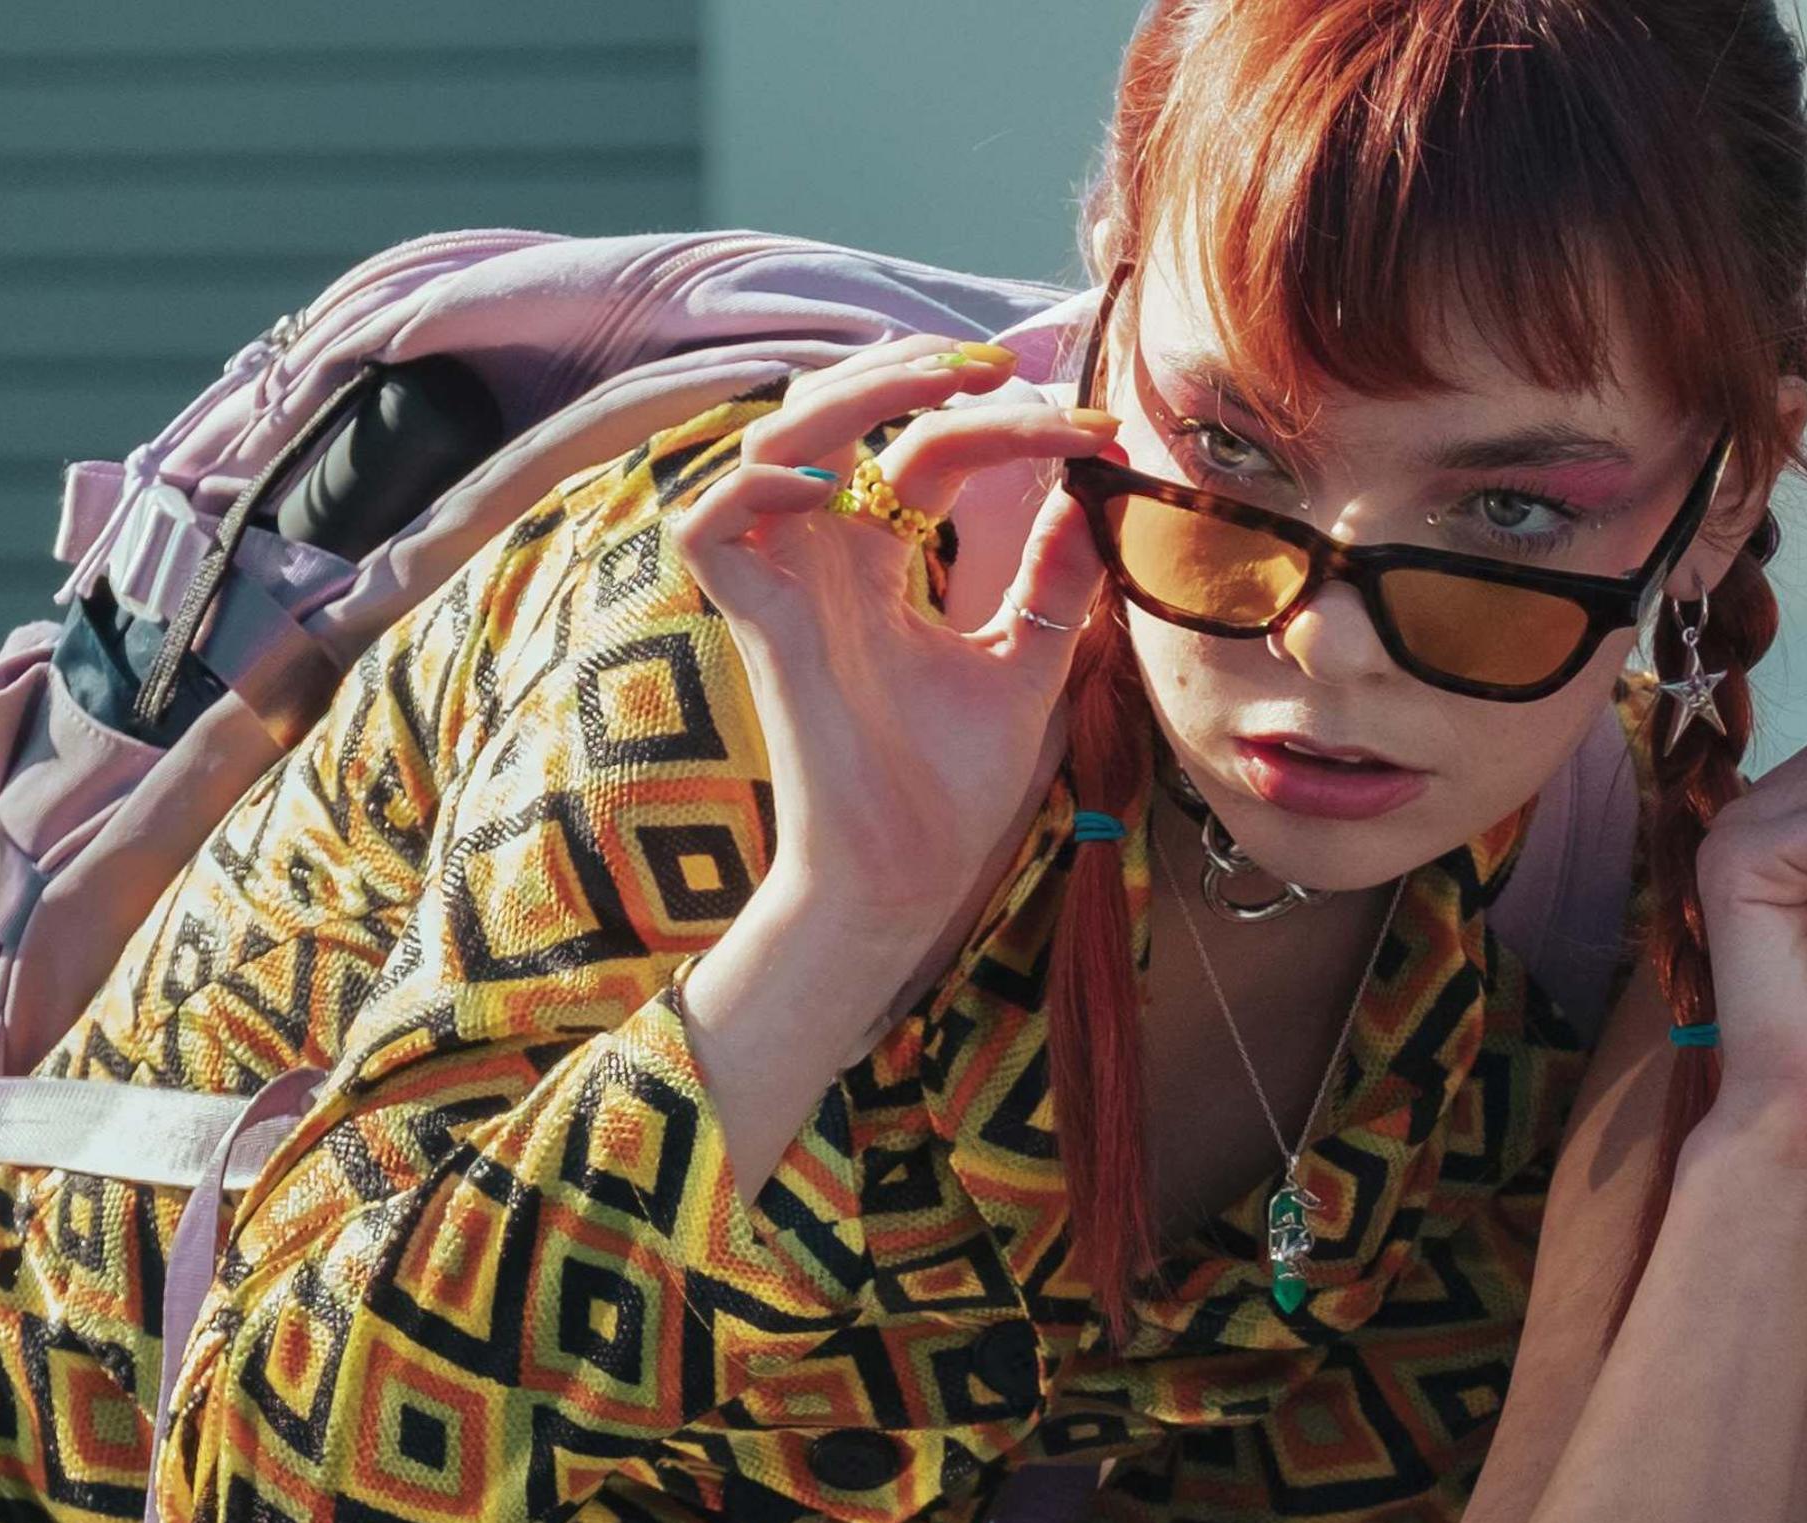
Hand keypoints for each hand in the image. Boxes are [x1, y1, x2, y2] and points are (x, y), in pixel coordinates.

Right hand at [672, 338, 1116, 964]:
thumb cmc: (949, 786)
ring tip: (942, 382)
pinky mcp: (757, 629)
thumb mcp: (1023, 662)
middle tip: (1006, 361)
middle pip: (838, 415)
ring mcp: (786, 585)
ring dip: (850, 394)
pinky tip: (830, 483)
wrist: (908, 877)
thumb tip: (1096, 505)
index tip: (1101, 433)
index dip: (1010, 424)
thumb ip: (1050, 583)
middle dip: (915, 368)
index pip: (931, 450)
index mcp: (881, 560)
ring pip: (772, 440)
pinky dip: (750, 487)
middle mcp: (826, 556)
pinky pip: (706, 527)